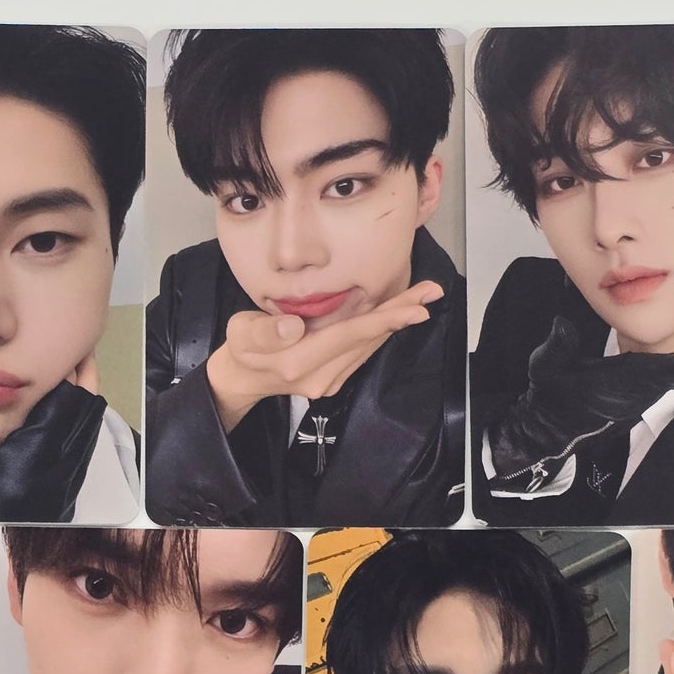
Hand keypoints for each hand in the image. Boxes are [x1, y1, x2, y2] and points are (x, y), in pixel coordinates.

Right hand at [203, 281, 442, 431]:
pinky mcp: (334, 380)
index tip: (416, 307)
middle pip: (367, 340)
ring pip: (369, 346)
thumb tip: (293, 325)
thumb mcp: (241, 334)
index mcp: (299, 363)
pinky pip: (362, 352)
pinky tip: (395, 314)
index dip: (384, 319)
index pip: (349, 335)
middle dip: (401, 314)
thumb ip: (264, 331)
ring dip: (396, 322)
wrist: (242, 379)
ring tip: (421, 297)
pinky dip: (380, 331)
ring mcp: (330, 382)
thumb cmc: (242, 349)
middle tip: (432, 292)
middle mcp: (321, 377)